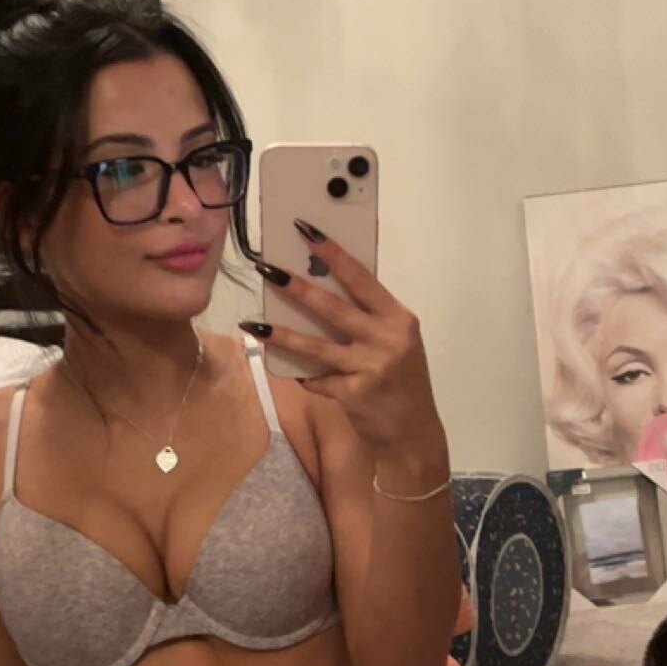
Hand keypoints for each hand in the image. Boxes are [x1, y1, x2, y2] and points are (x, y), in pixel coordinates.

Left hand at [242, 232, 442, 458]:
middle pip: (333, 307)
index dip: (333, 253)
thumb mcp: (396, 343)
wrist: (412, 433)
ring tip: (254, 322)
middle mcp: (387, 339)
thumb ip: (368, 319)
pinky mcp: (354, 394)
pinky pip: (316, 380)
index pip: (362, 278)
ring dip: (281, 334)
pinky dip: (303, 376)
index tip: (307, 232)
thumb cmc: (401, 381)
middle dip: (296, 286)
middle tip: (266, 268)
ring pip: (315, 346)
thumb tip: (319, 289)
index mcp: (398, 319)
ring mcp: (370, 367)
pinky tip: (290, 371)